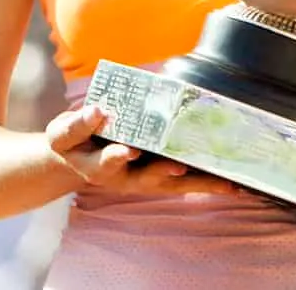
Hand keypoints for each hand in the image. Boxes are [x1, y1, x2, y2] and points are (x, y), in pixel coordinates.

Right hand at [46, 105, 237, 195]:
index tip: (126, 150)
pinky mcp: (158, 177)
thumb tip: (99, 110)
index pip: (107, 162)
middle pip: (149, 180)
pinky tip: (232, 182)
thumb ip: (78, 124)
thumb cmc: (71, 143)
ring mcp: (144, 180)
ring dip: (199, 184)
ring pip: (173, 185)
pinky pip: (185, 181)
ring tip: (227, 184)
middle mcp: (125, 178)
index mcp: (98, 166)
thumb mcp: (62, 133)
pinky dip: (206, 181)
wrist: (77, 160)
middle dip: (164, 174)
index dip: (117, 156)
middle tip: (179, 169)